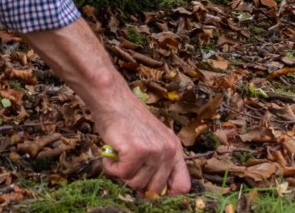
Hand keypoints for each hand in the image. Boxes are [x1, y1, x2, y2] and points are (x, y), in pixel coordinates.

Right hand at [24, 19, 189, 197]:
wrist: (113, 100)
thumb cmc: (127, 120)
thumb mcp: (152, 140)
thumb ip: (157, 163)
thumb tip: (151, 194)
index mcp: (175, 148)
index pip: (182, 186)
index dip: (166, 193)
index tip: (150, 191)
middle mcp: (168, 150)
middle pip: (155, 190)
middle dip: (137, 182)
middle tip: (127, 167)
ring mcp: (153, 151)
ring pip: (136, 184)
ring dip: (122, 173)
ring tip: (119, 154)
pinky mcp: (136, 151)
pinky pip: (121, 175)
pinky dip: (111, 168)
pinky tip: (112, 154)